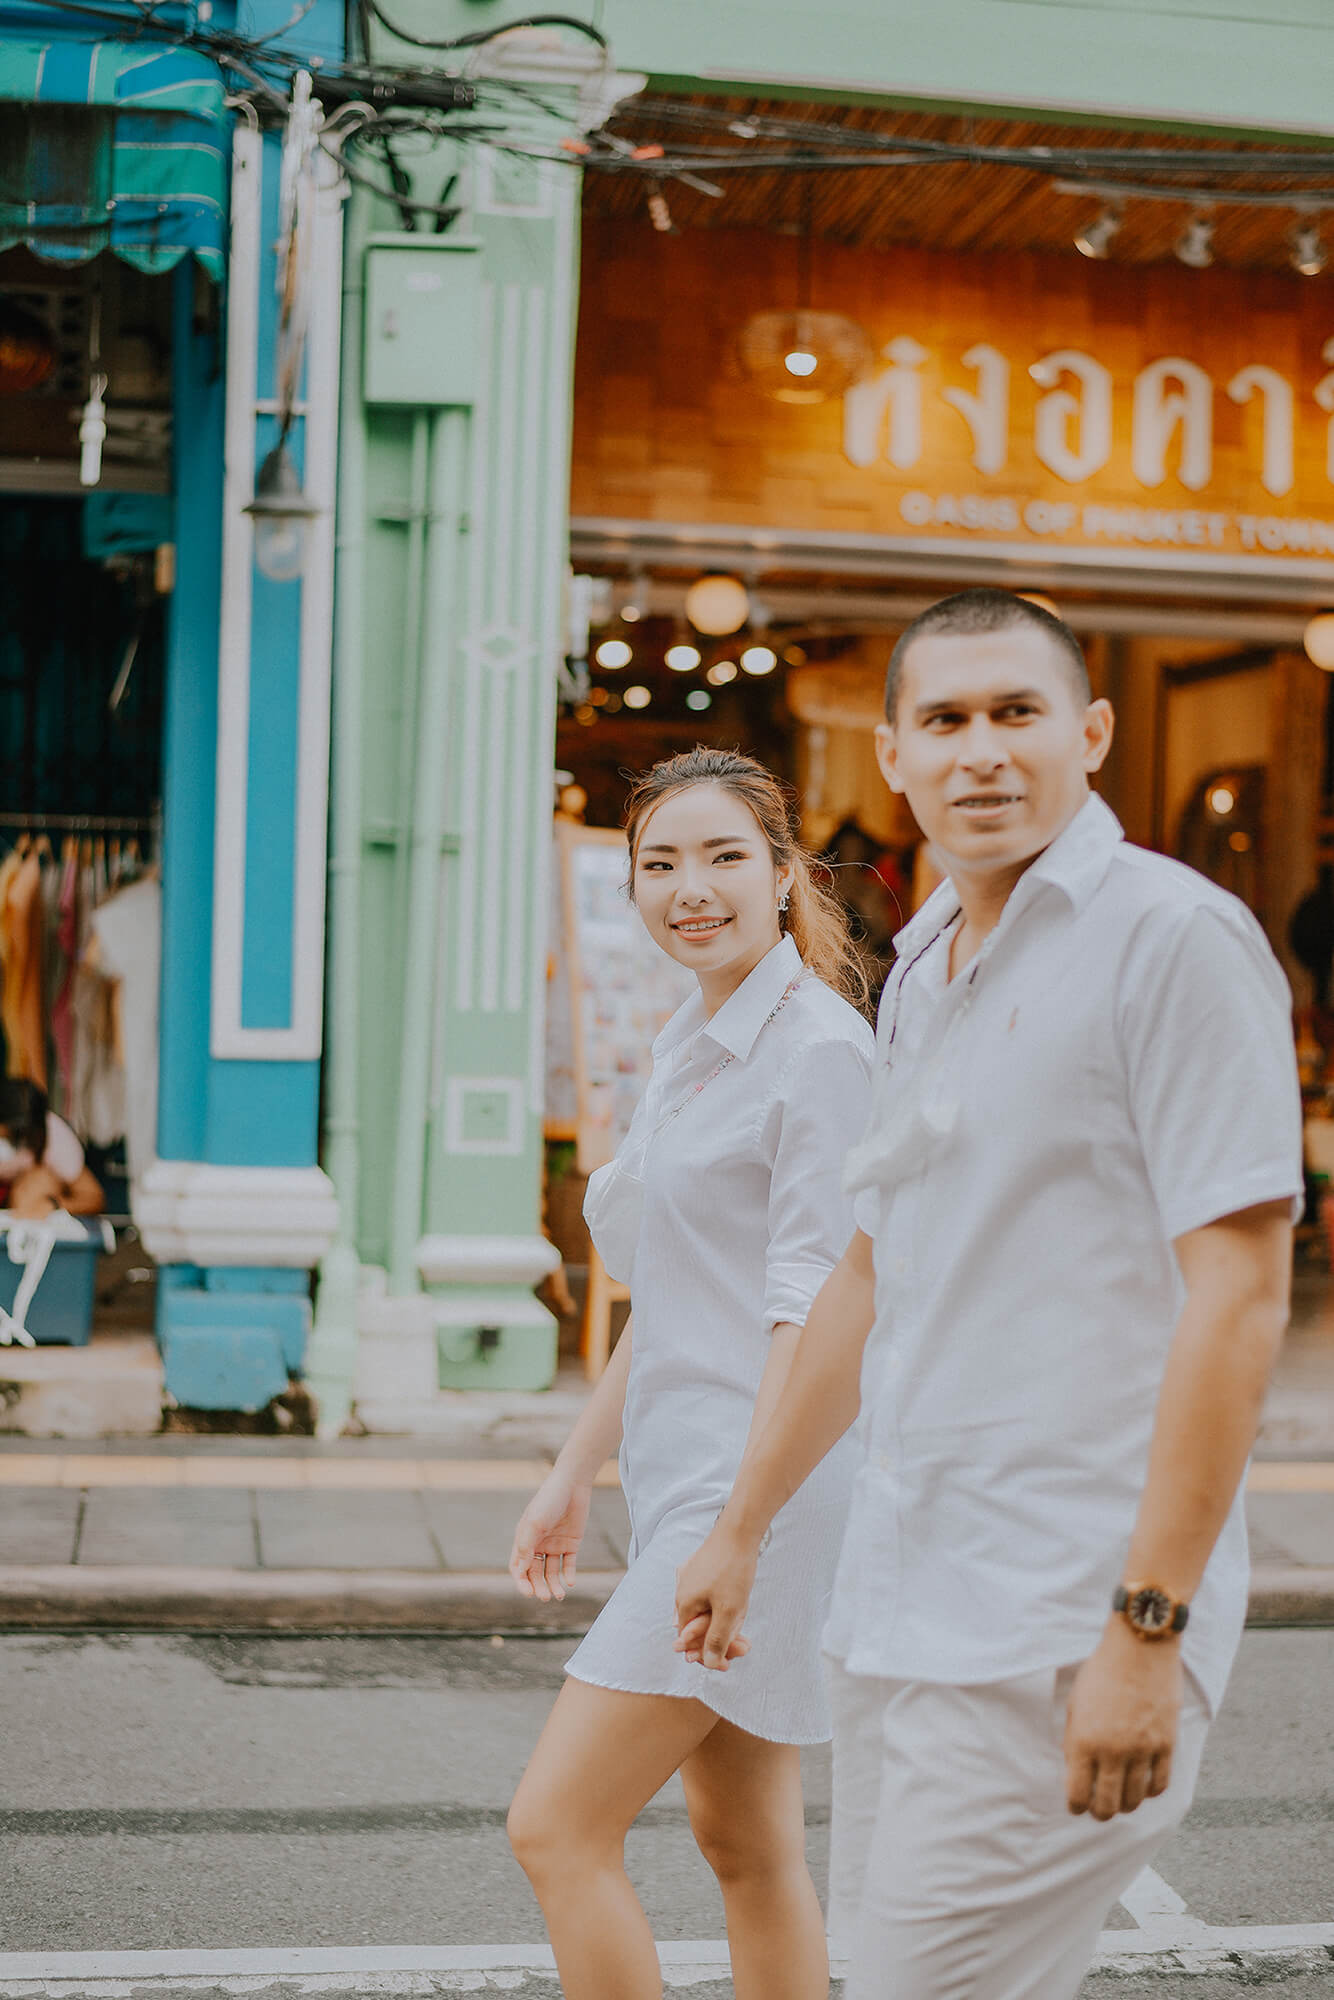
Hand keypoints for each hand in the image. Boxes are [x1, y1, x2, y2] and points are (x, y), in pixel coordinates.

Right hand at [509, 1465, 590, 1602]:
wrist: (572, 1484)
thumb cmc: (548, 1501)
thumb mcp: (534, 1523)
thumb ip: (526, 1547)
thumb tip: (520, 1571)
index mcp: (524, 1540)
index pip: (519, 1568)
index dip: (521, 1582)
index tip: (529, 1593)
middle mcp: (538, 1544)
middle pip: (535, 1573)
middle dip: (538, 1587)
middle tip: (546, 1597)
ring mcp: (555, 1544)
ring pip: (551, 1571)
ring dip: (553, 1584)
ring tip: (559, 1595)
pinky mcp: (571, 1543)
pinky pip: (568, 1563)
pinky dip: (568, 1574)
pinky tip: (570, 1582)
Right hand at [673, 1517, 759, 1670]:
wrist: (740, 1528)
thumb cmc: (733, 1569)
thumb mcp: (728, 1611)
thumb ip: (717, 1639)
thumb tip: (708, 1663)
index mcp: (683, 1604)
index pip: (690, 1642)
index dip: (709, 1655)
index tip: (729, 1665)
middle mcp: (682, 1591)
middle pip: (699, 1627)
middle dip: (722, 1638)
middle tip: (745, 1645)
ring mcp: (690, 1577)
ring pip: (707, 1611)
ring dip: (726, 1621)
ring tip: (745, 1617)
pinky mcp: (702, 1567)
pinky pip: (710, 1595)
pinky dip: (724, 1604)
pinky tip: (738, 1601)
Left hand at [1064, 1619, 1182, 1820]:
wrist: (1139, 1648)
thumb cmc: (1102, 1671)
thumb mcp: (1075, 1703)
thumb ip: (1074, 1740)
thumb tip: (1077, 1771)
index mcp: (1083, 1740)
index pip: (1078, 1793)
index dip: (1076, 1806)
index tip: (1077, 1807)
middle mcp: (1112, 1751)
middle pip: (1107, 1805)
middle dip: (1100, 1813)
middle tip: (1099, 1811)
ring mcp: (1142, 1750)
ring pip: (1134, 1799)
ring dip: (1125, 1805)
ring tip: (1120, 1801)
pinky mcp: (1166, 1744)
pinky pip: (1159, 1784)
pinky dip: (1150, 1791)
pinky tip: (1143, 1786)